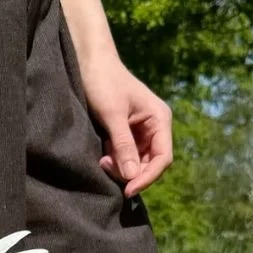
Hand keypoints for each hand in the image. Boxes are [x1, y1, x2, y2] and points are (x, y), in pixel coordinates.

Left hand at [79, 54, 172, 198]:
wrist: (89, 62)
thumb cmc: (103, 82)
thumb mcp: (113, 115)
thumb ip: (123, 145)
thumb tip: (132, 176)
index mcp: (160, 119)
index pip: (163, 158)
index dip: (148, 177)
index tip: (128, 190)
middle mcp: (155, 127)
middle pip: (150, 164)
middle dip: (130, 172)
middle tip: (105, 166)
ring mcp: (141, 132)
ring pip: (137, 163)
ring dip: (121, 167)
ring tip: (102, 160)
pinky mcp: (127, 134)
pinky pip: (125, 156)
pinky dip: (115, 161)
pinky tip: (103, 156)